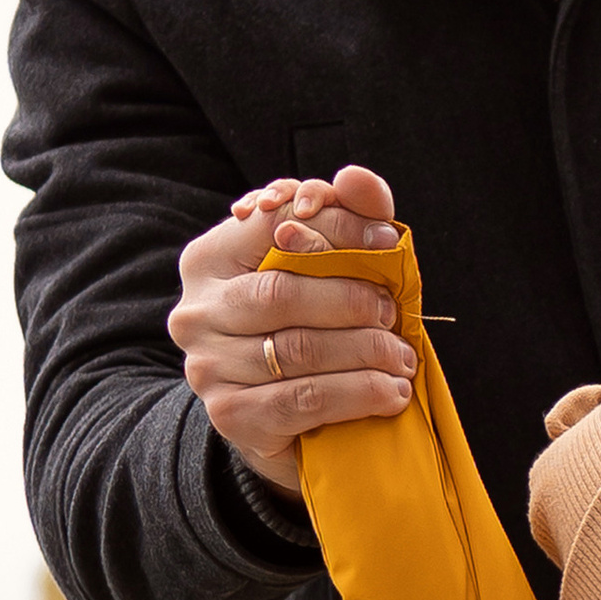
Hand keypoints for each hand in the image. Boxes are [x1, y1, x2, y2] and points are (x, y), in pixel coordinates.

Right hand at [169, 163, 414, 493]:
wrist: (283, 422)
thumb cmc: (309, 329)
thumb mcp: (329, 269)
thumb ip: (348, 215)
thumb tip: (354, 178)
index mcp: (211, 258)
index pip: (275, 224)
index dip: (337, 226)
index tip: (388, 243)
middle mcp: (197, 310)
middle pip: (283, 292)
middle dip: (353, 301)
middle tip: (395, 315)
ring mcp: (207, 367)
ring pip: (298, 349)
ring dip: (366, 353)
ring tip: (404, 360)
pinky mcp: (231, 416)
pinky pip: (303, 399)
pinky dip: (357, 394)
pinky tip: (391, 394)